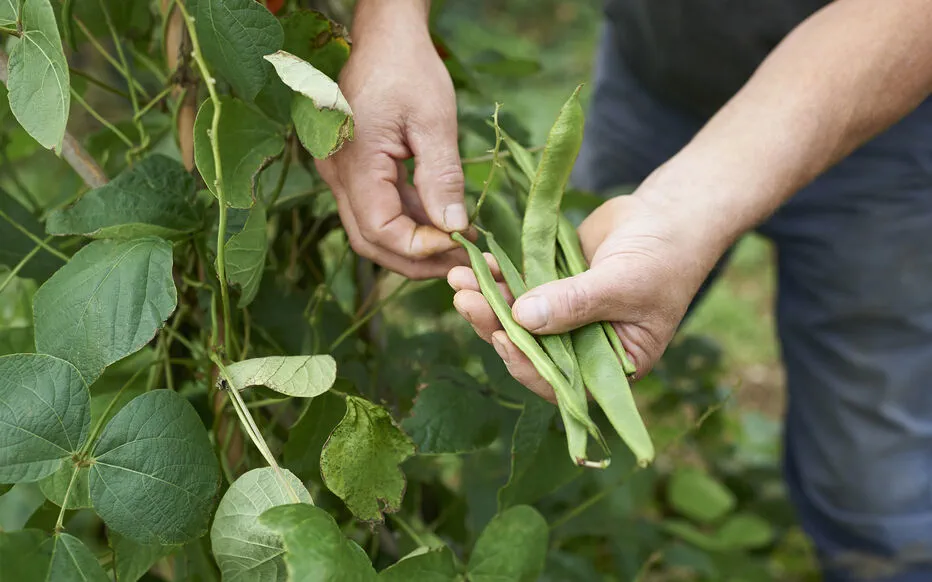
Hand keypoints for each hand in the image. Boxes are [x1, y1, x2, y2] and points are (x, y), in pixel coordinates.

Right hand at [315, 2, 469, 279]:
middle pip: (370, 240)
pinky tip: (443, 222)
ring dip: (415, 243)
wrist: (384, 36)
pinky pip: (377, 208)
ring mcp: (340, 173)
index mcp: (354, 161)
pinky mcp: (352, 169)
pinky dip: (409, 221)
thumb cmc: (408, 68)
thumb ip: (442, 178)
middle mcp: (336, 173)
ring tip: (460, 244)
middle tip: (461, 262)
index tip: (458, 242)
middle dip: (416, 259)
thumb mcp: (434, 120)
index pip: (380, 229)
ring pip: (373, 228)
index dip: (419, 247)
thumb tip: (454, 228)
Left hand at [448, 193, 718, 401]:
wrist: (668, 215)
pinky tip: (479, 264)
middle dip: (493, 325)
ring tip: (459, 278)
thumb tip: (523, 319)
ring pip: (517, 318)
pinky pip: (519, 289)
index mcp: (609, 367)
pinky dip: (498, 278)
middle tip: (465, 300)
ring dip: (487, 299)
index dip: (526, 364)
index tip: (500, 337)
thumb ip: (575, 303)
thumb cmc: (664, 258)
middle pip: (529, 349)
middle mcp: (582, 348)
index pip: (560, 382)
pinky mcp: (551, 287)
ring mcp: (564, 317)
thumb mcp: (623, 283)